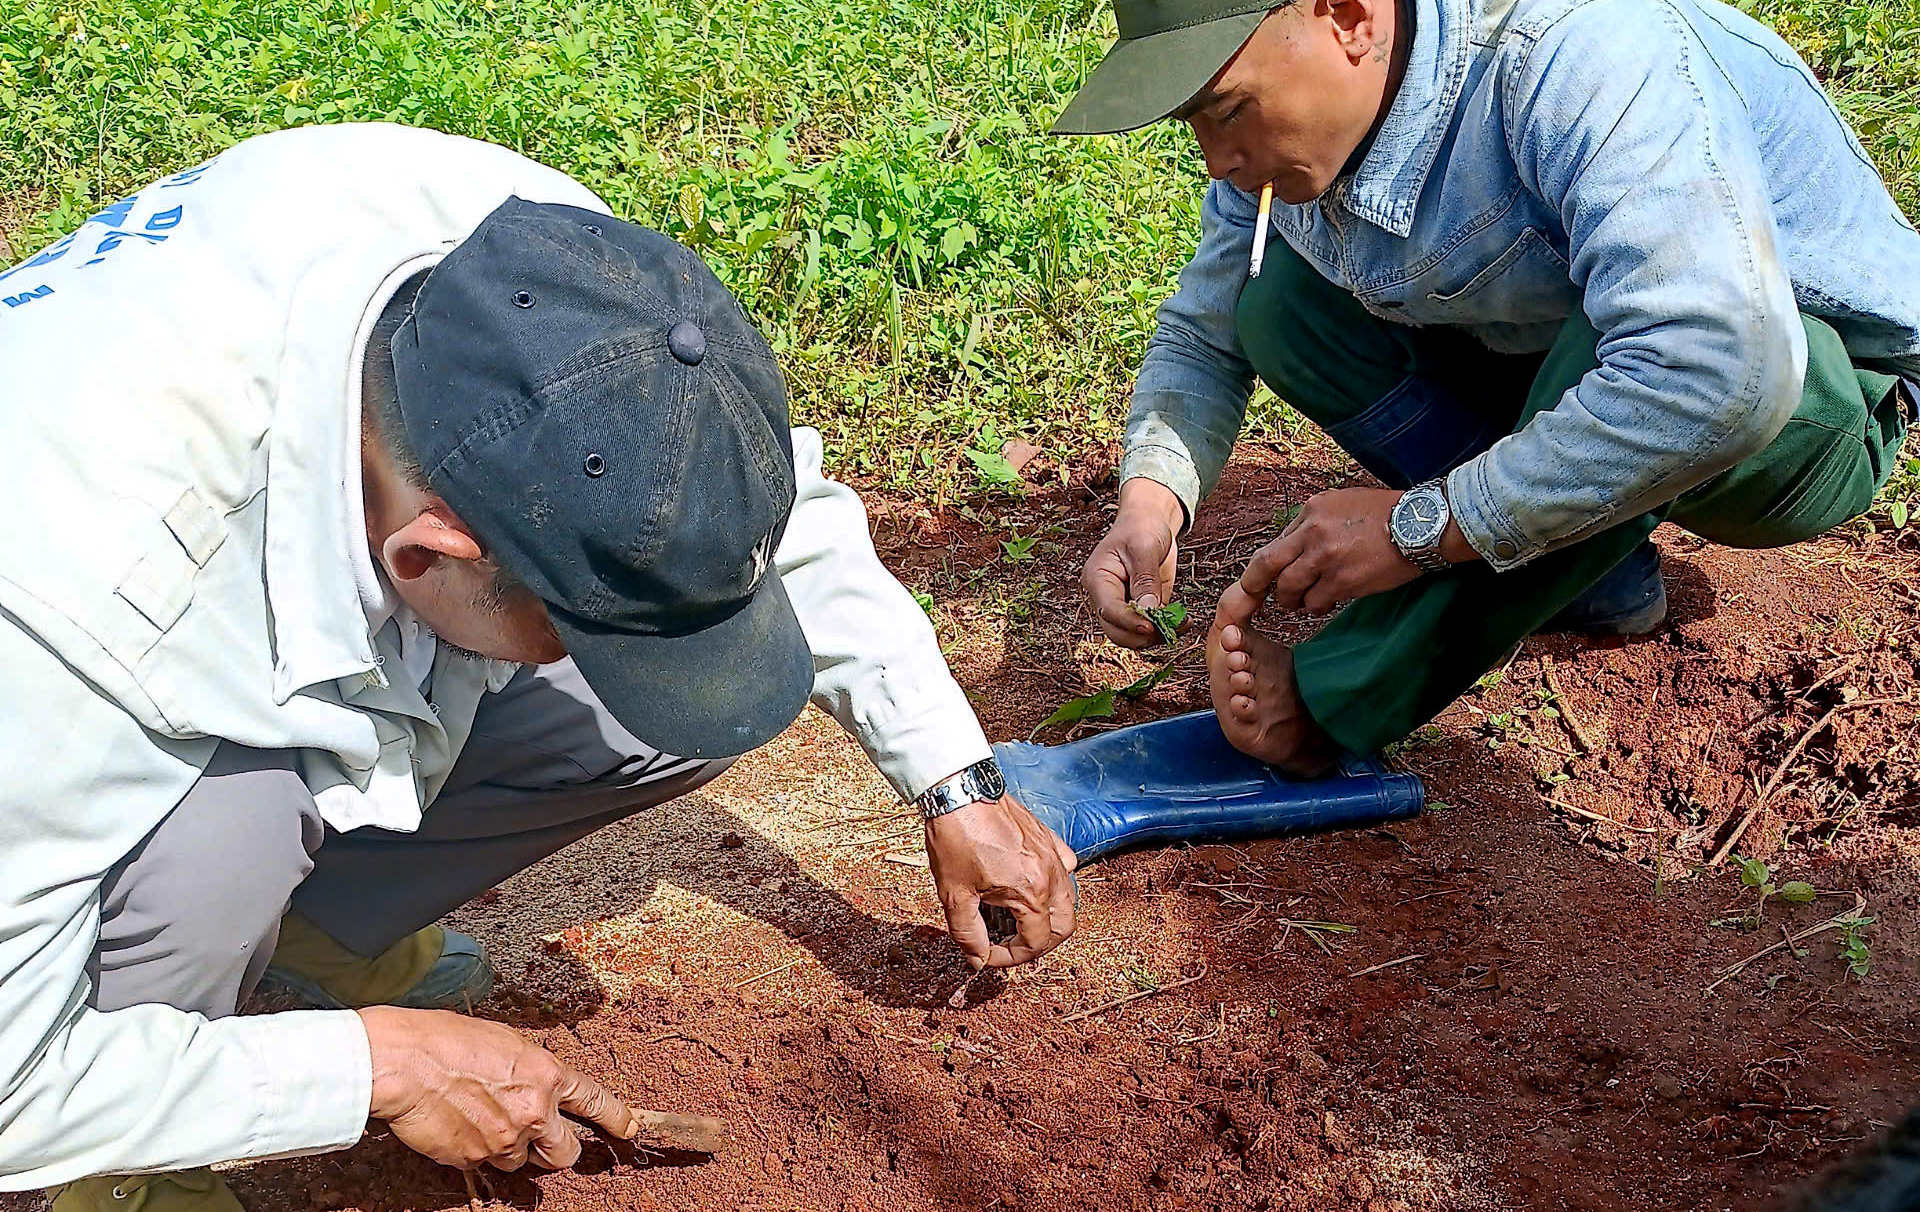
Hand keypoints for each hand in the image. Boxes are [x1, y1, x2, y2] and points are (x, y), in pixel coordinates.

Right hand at [359, 1007, 636, 1171]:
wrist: (403, 1063)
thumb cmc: (446, 1040)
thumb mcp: (504, 1040)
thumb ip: (529, 1067)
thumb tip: (534, 1082)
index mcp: (546, 1074)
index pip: (594, 1101)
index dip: (616, 1118)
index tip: (629, 1129)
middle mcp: (534, 1112)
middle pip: (565, 1153)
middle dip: (555, 1149)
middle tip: (537, 1137)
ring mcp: (505, 1140)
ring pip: (521, 1162)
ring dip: (510, 1149)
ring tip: (482, 1120)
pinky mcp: (475, 1159)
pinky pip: (486, 1164)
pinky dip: (478, 1152)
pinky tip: (458, 1126)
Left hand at [924, 794, 1076, 969]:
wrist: (958, 790)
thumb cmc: (956, 837)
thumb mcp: (954, 895)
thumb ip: (969, 935)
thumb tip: (978, 959)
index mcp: (1032, 892)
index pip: (1035, 943)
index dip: (1010, 958)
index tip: (988, 956)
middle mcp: (1052, 874)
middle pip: (1063, 927)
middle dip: (1039, 944)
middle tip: (1011, 946)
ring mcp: (1053, 853)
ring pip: (1068, 899)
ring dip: (1048, 917)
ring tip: (1018, 920)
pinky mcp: (1047, 837)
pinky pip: (1065, 867)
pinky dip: (1054, 884)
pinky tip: (1031, 884)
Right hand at [1082, 478, 1185, 648]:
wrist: (1149, 521)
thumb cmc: (1141, 527)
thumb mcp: (1144, 547)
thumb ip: (1145, 580)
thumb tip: (1148, 611)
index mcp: (1098, 579)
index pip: (1108, 610)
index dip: (1129, 622)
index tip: (1151, 626)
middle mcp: (1105, 596)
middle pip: (1116, 630)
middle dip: (1141, 635)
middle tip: (1169, 629)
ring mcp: (1121, 604)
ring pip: (1131, 636)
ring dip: (1154, 637)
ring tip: (1179, 626)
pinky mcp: (1140, 608)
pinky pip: (1148, 629)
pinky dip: (1164, 630)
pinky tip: (1182, 623)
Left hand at [1227, 487, 1422, 616]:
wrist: (1419, 526)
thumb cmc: (1384, 513)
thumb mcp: (1342, 501)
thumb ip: (1315, 520)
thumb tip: (1294, 543)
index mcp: (1311, 510)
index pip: (1277, 541)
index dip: (1268, 563)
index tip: (1264, 574)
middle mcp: (1312, 533)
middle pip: (1267, 564)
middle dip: (1255, 584)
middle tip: (1256, 594)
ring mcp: (1325, 558)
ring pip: (1289, 588)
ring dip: (1289, 600)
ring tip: (1296, 603)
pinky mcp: (1342, 581)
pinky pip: (1315, 602)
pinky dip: (1314, 607)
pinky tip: (1322, 605)